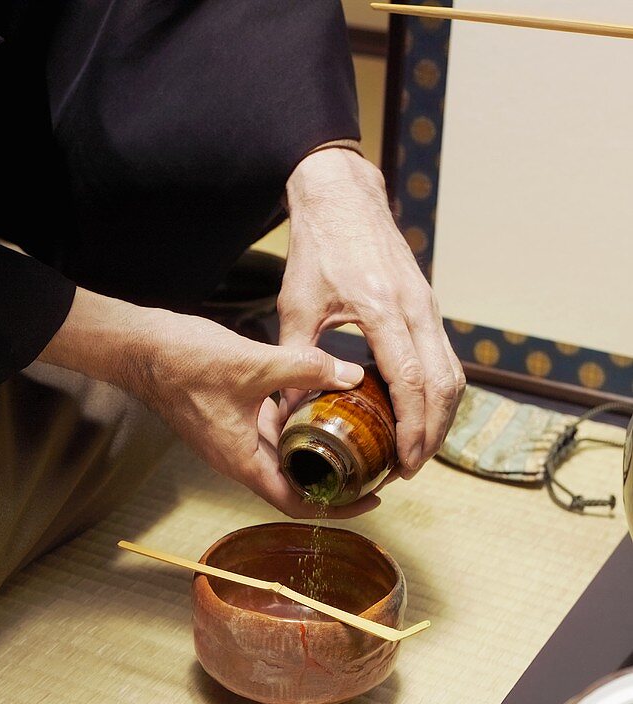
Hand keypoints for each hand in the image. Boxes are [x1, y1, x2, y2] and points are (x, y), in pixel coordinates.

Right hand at [42, 287, 378, 517]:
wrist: (138, 348)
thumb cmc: (181, 363)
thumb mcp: (253, 364)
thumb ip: (304, 369)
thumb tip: (350, 375)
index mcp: (242, 461)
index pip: (296, 502)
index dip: (337, 509)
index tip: (369, 502)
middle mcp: (238, 458)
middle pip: (295, 484)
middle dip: (335, 481)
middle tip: (373, 467)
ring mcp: (233, 439)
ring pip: (284, 456)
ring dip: (317, 452)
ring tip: (356, 439)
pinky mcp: (229, 418)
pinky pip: (270, 432)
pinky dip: (297, 426)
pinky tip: (319, 405)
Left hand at [281, 148, 464, 477]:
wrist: (343, 196)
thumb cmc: (319, 248)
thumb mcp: (297, 304)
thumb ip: (297, 358)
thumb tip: (289, 411)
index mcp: (383, 309)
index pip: (411, 380)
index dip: (413, 427)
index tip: (404, 461)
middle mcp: (416, 308)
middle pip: (444, 385)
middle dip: (432, 433)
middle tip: (410, 467)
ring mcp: (427, 305)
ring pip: (453, 373)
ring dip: (441, 416)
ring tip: (418, 449)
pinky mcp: (428, 305)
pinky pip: (445, 357)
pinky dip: (440, 392)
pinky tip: (420, 414)